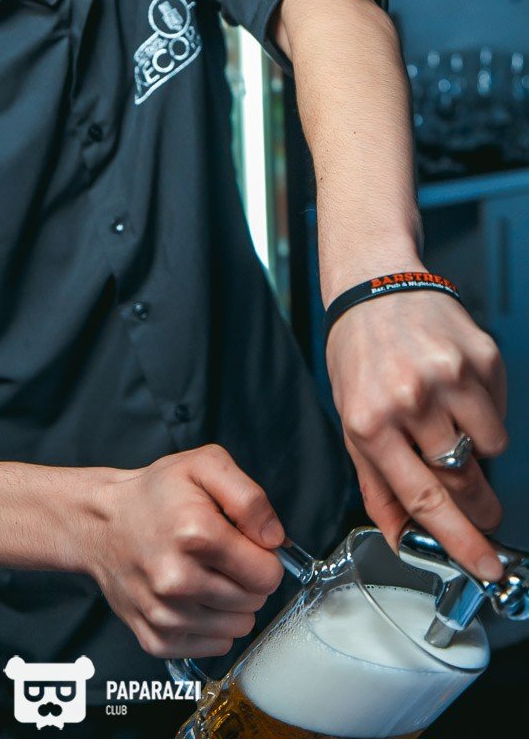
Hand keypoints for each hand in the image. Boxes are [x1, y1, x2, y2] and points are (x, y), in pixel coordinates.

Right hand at [87, 444, 284, 658]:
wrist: (101, 523)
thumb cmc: (155, 494)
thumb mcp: (205, 466)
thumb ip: (250, 497)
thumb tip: (274, 540)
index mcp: (195, 533)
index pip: (268, 574)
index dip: (262, 556)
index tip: (243, 544)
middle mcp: (178, 579)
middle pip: (255, 602)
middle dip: (246, 579)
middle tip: (220, 556)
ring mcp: (164, 613)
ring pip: (237, 628)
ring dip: (230, 604)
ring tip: (204, 575)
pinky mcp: (155, 638)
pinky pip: (214, 647)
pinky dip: (210, 625)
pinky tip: (192, 597)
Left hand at [326, 291, 507, 581]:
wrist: (376, 286)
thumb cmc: (358, 353)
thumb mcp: (350, 420)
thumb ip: (376, 485)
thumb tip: (400, 537)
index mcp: (371, 421)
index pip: (423, 499)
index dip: (460, 541)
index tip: (484, 564)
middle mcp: (410, 398)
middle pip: (463, 481)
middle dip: (479, 508)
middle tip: (482, 510)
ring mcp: (450, 376)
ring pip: (489, 449)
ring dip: (478, 452)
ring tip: (450, 424)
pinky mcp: (481, 357)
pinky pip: (499, 412)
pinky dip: (484, 415)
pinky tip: (457, 394)